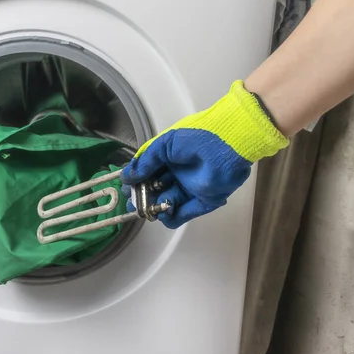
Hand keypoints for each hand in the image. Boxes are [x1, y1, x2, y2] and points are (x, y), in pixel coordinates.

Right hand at [121, 80, 288, 228]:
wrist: (228, 142)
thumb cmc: (197, 136)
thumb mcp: (164, 145)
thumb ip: (144, 162)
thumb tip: (126, 176)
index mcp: (170, 157)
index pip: (148, 172)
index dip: (136, 181)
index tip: (125, 187)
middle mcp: (179, 173)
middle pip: (155, 190)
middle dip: (142, 197)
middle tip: (132, 202)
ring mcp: (190, 188)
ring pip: (166, 203)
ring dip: (154, 206)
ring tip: (146, 207)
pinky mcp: (203, 202)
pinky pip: (183, 214)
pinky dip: (171, 216)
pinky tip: (162, 213)